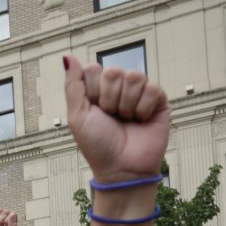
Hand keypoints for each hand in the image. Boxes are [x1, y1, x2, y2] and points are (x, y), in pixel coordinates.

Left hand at [62, 54, 169, 182]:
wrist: (122, 169)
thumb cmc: (98, 146)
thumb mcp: (77, 116)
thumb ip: (72, 85)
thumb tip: (67, 56)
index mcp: (98, 90)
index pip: (93, 69)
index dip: (93, 91)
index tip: (94, 111)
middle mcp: (118, 88)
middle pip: (113, 71)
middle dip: (109, 99)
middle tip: (112, 117)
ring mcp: (139, 93)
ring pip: (134, 77)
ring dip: (127, 104)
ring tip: (126, 121)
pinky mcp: (158, 100)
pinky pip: (152, 88)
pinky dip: (143, 108)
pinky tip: (141, 121)